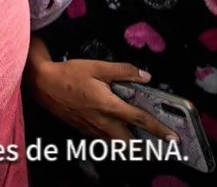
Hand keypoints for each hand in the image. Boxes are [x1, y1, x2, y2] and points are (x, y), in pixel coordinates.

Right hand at [29, 58, 174, 140]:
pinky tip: (116, 132)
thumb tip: (145, 76)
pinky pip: (104, 140)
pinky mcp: (84, 130)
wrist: (43, 84)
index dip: (159, 129)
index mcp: (109, 106)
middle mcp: (103, 122)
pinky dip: (114, 141)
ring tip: (141, 143)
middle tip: (157, 146)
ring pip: (116, 145)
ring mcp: (92, 129)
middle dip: (145, 149)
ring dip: (130, 146)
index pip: (140, 120)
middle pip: (129, 144)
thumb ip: (123, 71)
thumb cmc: (70, 73)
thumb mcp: (97, 67)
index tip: (173, 139)